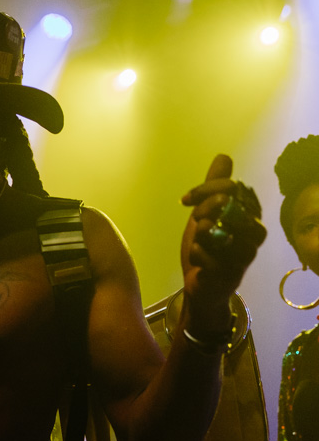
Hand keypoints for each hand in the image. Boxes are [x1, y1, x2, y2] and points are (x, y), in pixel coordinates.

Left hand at [180, 155, 266, 322]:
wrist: (201, 284)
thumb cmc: (207, 246)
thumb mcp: (206, 213)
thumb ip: (214, 188)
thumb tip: (224, 156)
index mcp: (249, 214)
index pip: (231, 187)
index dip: (205, 189)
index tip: (186, 200)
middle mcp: (254, 232)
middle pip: (227, 206)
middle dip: (202, 211)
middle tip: (195, 221)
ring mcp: (246, 254)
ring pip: (217, 231)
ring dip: (199, 235)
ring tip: (199, 242)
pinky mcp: (233, 274)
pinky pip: (209, 257)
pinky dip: (197, 255)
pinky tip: (198, 259)